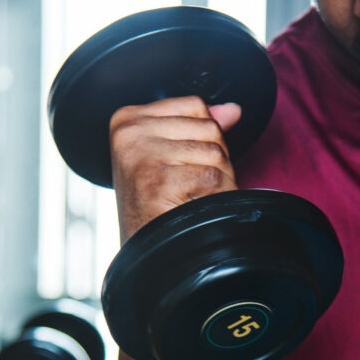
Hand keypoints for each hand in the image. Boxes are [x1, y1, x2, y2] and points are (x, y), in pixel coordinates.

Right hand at [109, 96, 241, 241]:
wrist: (144, 253)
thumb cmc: (154, 205)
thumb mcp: (169, 155)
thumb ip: (198, 126)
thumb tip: (233, 109)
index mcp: (127, 119)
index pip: (195, 106)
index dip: (203, 138)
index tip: (183, 164)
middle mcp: (129, 133)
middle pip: (209, 128)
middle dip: (213, 160)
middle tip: (189, 186)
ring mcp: (141, 156)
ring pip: (216, 152)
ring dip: (217, 181)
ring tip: (191, 197)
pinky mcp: (157, 181)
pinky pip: (214, 178)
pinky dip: (215, 198)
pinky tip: (192, 207)